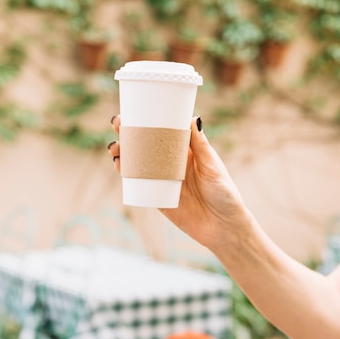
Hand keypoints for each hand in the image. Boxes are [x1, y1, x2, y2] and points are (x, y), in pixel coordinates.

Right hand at [108, 115, 249, 249]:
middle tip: (117, 125)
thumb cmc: (225, 194)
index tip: (133, 111)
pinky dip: (127, 173)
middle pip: (146, 144)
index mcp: (186, 151)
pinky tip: (119, 165)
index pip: (163, 131)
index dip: (147, 120)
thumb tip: (193, 117)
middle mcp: (171, 163)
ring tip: (115, 147)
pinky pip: (139, 183)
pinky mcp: (157, 197)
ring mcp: (163, 179)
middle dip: (128, 133)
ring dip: (123, 152)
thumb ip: (201, 145)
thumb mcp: (212, 166)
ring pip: (138, 162)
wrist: (223, 228)